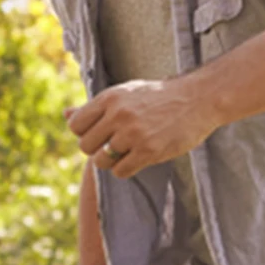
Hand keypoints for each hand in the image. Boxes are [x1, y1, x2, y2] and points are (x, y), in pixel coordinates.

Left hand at [65, 77, 217, 178]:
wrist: (198, 99)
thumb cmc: (158, 97)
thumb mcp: (125, 94)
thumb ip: (95, 107)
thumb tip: (65, 115)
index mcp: (110, 98)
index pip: (76, 125)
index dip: (84, 133)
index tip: (99, 133)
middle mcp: (119, 114)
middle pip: (85, 146)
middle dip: (96, 149)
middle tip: (112, 145)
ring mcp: (134, 133)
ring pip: (101, 161)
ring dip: (110, 161)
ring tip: (125, 152)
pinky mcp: (149, 150)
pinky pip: (120, 171)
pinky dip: (124, 169)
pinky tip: (137, 159)